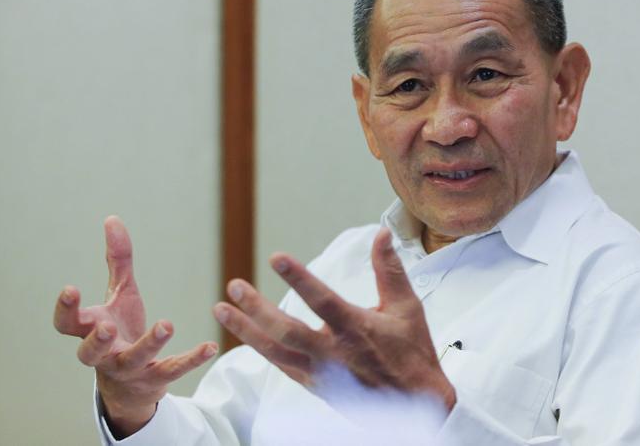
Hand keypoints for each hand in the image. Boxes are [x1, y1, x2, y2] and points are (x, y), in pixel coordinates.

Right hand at [53, 216, 217, 437]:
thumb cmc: (120, 330)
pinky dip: (191, 359)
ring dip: (150, 343)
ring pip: (134, 360)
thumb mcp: (120, 294)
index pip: (66, 325)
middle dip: (96, 340)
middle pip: (89, 353)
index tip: (71, 288)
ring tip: (167, 324)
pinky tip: (211, 345)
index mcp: (90, 331)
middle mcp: (104, 354)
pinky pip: (173, 370)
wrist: (131, 384)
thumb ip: (117, 260)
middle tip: (107, 326)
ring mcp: (129, 369)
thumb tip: (112, 219)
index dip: (65, 309)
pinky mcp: (155, 379)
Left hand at [213, 228, 455, 412]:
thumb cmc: (412, 353)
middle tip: (234, 286)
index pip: (322, 300)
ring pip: (275, 352)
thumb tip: (381, 235)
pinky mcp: (316, 386)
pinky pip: (281, 367)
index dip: (299, 278)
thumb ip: (389, 269)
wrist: (418, 403)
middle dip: (256, 309)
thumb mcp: (406, 307)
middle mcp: (335, 353)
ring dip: (245, 330)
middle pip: (286, 331)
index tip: (276, 259)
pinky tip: (245, 334)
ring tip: (221, 309)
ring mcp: (322, 373)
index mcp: (356, 329)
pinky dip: (261, 349)